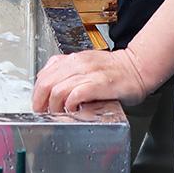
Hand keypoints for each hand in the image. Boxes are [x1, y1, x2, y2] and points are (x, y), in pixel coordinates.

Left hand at [32, 48, 149, 112]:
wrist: (137, 67)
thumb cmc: (114, 70)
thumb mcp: (85, 64)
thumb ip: (68, 71)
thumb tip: (49, 83)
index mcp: (72, 59)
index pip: (44, 75)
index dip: (37, 93)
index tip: (38, 104)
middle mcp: (77, 64)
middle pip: (46, 82)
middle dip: (40, 101)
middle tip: (43, 113)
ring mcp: (88, 73)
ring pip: (57, 89)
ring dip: (54, 106)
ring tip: (58, 114)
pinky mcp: (99, 83)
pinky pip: (76, 94)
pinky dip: (70, 104)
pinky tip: (73, 110)